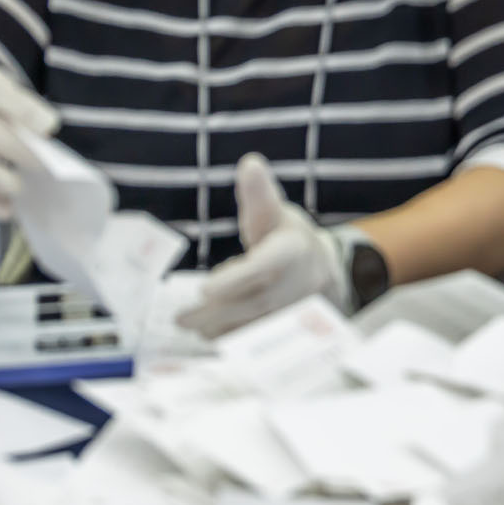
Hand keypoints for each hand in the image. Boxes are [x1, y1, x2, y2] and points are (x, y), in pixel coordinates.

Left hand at [175, 153, 349, 337]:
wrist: (322, 270)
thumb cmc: (288, 237)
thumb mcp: (276, 212)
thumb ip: (259, 194)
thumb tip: (249, 163)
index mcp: (290, 252)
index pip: (263, 267)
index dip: (235, 280)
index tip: (205, 289)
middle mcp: (295, 285)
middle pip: (253, 303)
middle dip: (216, 312)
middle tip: (181, 317)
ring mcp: (293, 311)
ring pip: (255, 326)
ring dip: (220, 329)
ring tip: (189, 326)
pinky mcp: (286, 329)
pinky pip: (259, 340)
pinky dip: (233, 341)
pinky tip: (209, 337)